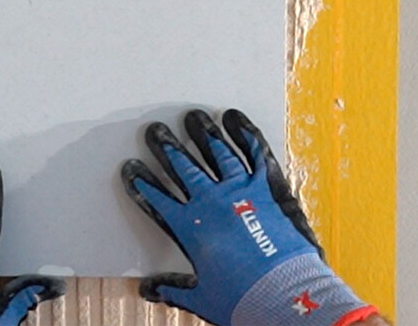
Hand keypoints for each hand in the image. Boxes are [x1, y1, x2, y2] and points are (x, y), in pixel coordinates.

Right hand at [122, 108, 376, 325]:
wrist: (285, 298)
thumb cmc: (244, 301)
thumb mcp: (203, 298)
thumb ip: (174, 288)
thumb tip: (148, 290)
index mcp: (191, 228)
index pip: (158, 198)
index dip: (143, 182)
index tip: (132, 167)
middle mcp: (211, 202)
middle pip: (183, 167)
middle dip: (166, 147)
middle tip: (155, 130)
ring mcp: (239, 191)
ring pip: (216, 153)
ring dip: (202, 133)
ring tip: (192, 117)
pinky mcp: (266, 188)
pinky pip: (255, 154)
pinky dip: (245, 134)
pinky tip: (235, 119)